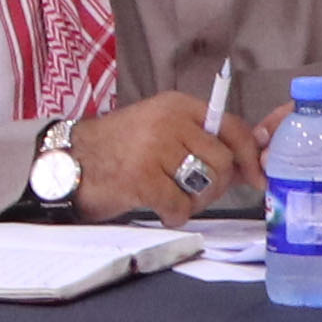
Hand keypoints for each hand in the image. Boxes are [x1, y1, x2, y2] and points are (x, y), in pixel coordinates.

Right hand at [69, 91, 248, 220]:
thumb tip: (250, 165)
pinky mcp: (141, 178)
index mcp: (177, 106)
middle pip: (223, 161)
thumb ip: (200, 142)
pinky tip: (158, 209)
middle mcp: (169, 121)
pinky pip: (180, 206)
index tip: (256, 179)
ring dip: (194, 202)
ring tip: (171, 199)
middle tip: (193, 194)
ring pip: (206, 185)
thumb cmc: (116, 151)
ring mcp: (154, 148)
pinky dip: (173, 215)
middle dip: (216, 187)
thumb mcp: (159, 132)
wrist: (65, 162)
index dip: (250, 157)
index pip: (232, 127)